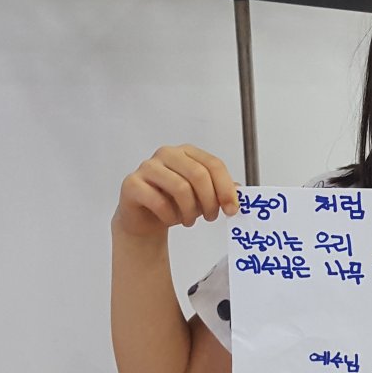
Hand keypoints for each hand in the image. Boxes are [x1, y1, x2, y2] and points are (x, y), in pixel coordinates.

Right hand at [113, 144, 239, 238]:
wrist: (144, 219)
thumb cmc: (174, 203)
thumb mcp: (203, 197)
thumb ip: (221, 191)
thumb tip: (239, 192)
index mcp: (187, 152)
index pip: (213, 165)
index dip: (226, 188)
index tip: (232, 209)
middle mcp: (167, 154)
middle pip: (198, 174)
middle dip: (210, 200)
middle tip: (211, 217)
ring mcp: (147, 167)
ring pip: (180, 188)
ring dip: (190, 211)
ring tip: (189, 220)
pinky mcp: (132, 184)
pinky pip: (158, 201)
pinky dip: (170, 216)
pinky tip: (171, 219)